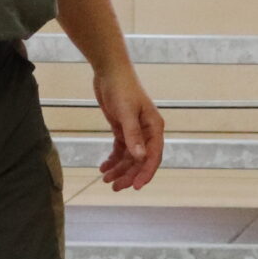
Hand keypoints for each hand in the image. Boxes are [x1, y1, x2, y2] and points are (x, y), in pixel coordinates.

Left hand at [91, 64, 164, 191]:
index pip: (153, 156)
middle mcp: (147, 131)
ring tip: (105, 179)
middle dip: (129, 174)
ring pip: (130, 157)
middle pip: (141, 159)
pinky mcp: (123, 128)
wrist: (110, 72)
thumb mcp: (126, 113)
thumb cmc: (122, 89)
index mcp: (154, 127)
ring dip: (119, 169)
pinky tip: (103, 167)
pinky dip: (113, 159)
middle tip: (114, 187)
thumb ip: (132, 136)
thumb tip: (140, 158)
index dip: (145, 173)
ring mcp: (135, 130)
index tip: (135, 187)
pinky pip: (121, 149)